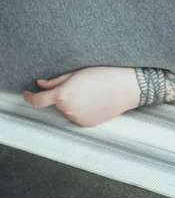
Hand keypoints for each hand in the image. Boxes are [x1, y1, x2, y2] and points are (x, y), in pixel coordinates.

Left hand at [23, 67, 140, 126]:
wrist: (126, 88)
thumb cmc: (103, 75)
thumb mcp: (77, 73)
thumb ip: (55, 81)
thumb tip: (40, 84)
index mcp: (63, 95)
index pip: (38, 101)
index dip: (29, 97)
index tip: (26, 93)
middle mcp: (68, 110)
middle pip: (57, 102)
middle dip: (62, 94)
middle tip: (80, 84)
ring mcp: (77, 119)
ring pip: (68, 109)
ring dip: (73, 101)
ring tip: (91, 91)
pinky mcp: (87, 124)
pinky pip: (78, 116)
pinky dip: (82, 109)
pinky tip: (96, 100)